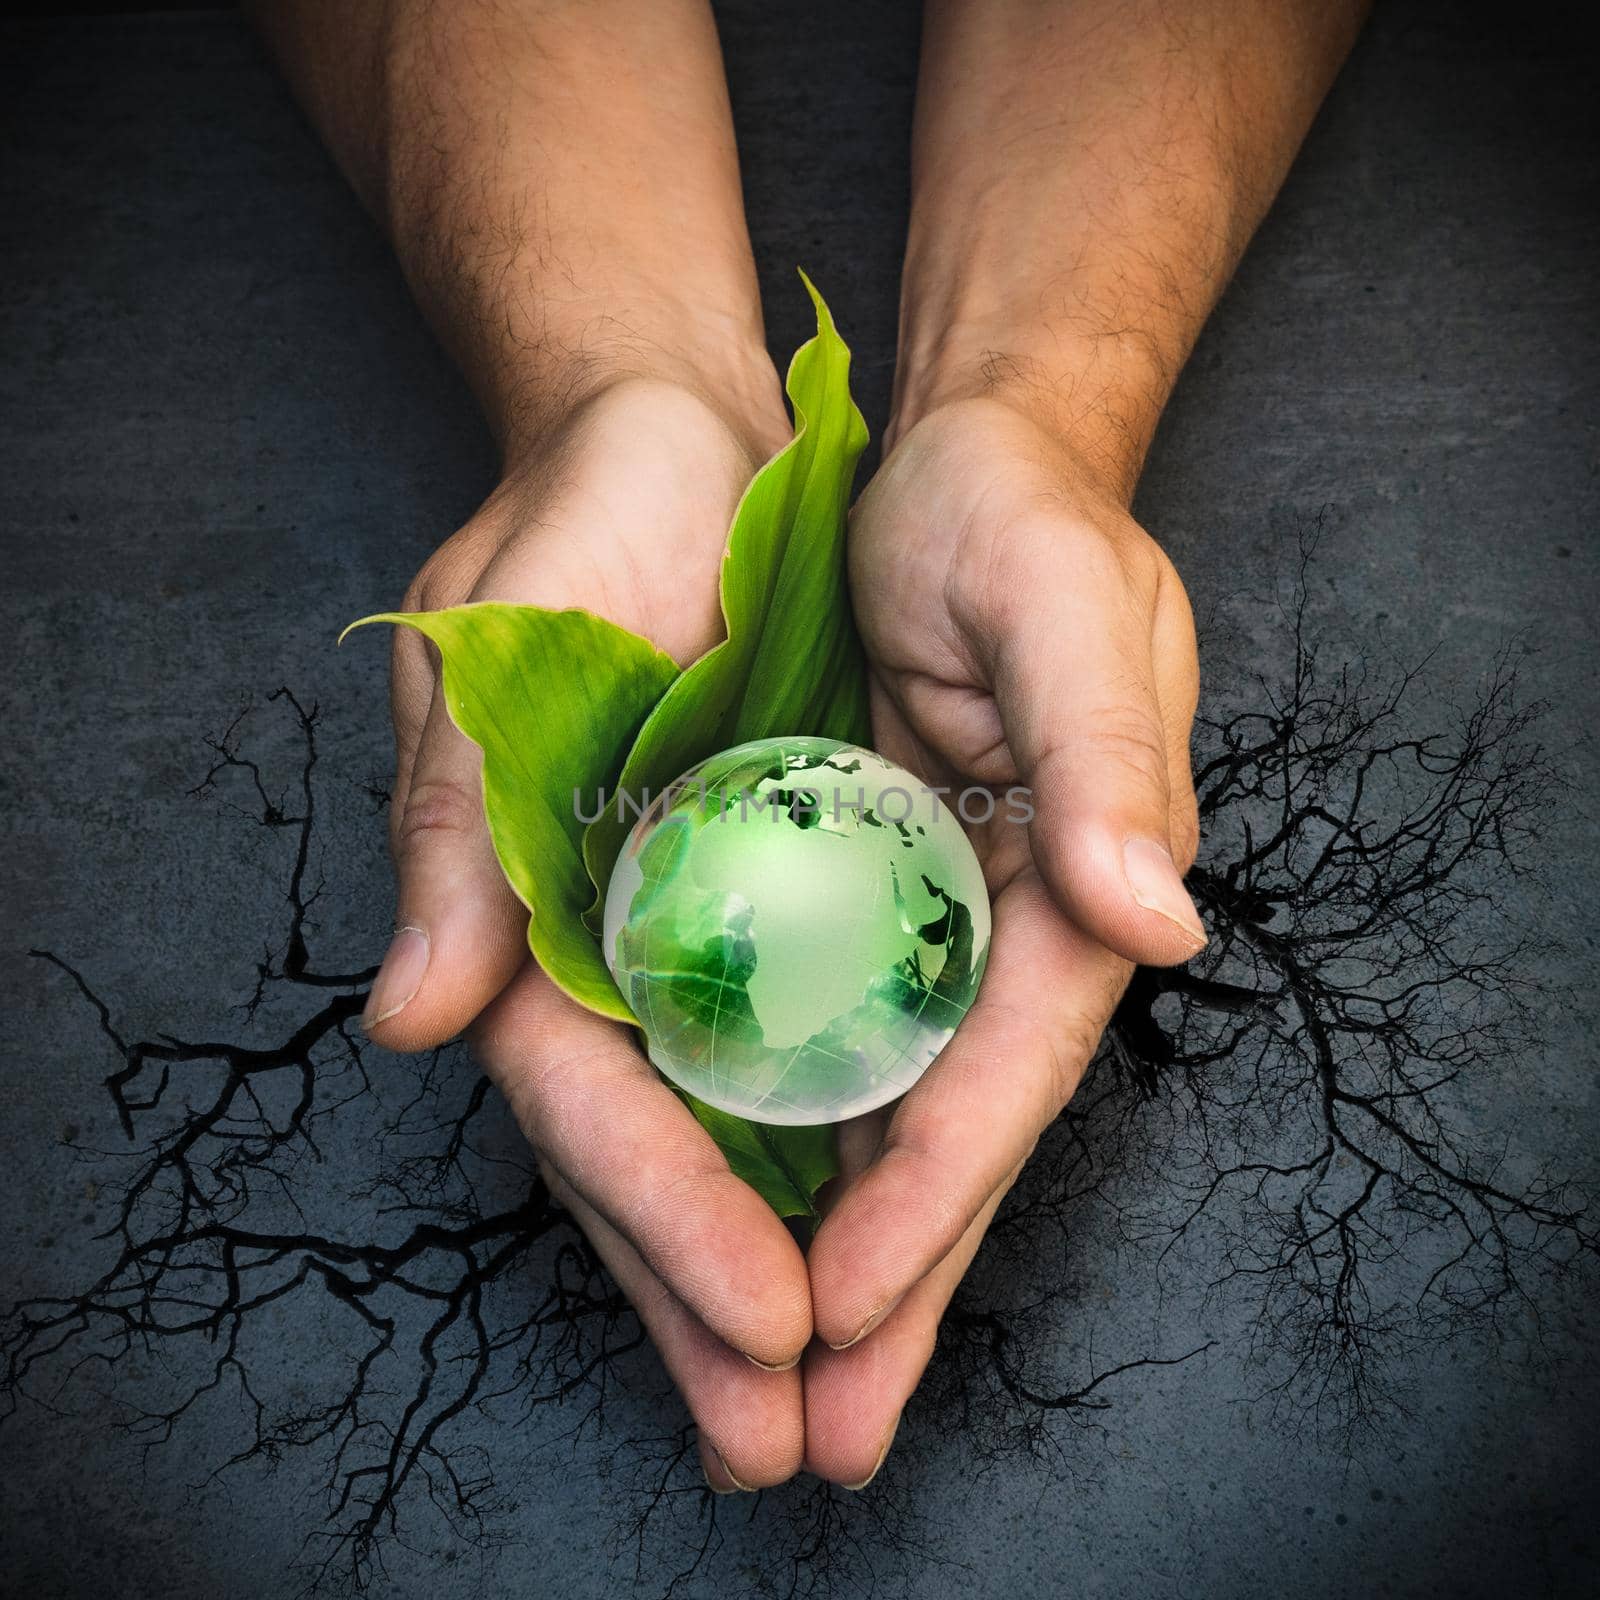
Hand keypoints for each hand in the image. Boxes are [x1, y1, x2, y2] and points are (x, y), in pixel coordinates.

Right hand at [366, 377, 814, 1488]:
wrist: (680, 444)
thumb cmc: (580, 523)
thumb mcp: (498, 648)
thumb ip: (457, 831)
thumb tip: (419, 1018)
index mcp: (530, 907)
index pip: (589, 1098)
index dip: (664, 1217)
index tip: (763, 1324)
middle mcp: (615, 942)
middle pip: (658, 1155)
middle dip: (714, 1304)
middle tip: (789, 1447)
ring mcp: (701, 929)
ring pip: (740, 1127)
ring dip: (792, 1263)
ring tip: (845, 1405)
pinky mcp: (788, 893)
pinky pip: (815, 1042)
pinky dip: (848, 1142)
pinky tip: (889, 1241)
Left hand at [802, 395, 1203, 1485]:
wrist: (960, 472)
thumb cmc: (1020, 523)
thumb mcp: (1062, 606)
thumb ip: (1103, 760)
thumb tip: (1152, 923)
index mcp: (1075, 879)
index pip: (1008, 1066)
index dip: (938, 1190)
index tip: (851, 1303)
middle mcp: (1005, 923)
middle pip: (951, 1127)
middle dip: (894, 1281)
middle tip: (816, 1434)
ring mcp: (929, 917)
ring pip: (883, 1108)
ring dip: (834, 1244)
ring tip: (773, 1382)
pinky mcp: (856, 890)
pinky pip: (824, 1035)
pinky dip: (788, 1134)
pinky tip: (742, 1217)